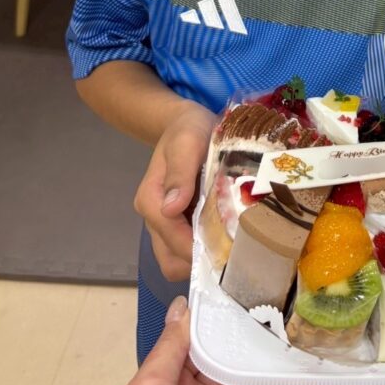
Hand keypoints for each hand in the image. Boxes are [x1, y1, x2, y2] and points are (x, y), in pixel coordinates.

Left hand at [96, 297, 310, 384]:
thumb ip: (171, 347)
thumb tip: (182, 305)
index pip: (196, 348)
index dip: (217, 325)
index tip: (243, 296)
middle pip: (228, 369)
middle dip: (250, 345)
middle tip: (280, 316)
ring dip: (274, 371)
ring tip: (300, 343)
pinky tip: (305, 381)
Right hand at [134, 104, 217, 279]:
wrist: (189, 123)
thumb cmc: (188, 130)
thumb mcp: (187, 142)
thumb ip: (179, 172)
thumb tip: (171, 209)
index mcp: (151, 199)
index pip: (172, 237)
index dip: (198, 246)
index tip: (229, 245)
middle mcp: (155, 217)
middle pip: (172, 259)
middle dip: (201, 260)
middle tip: (233, 249)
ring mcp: (167, 223)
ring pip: (179, 260)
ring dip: (204, 258)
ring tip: (234, 243)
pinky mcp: (181, 224)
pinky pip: (189, 250)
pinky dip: (206, 250)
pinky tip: (229, 235)